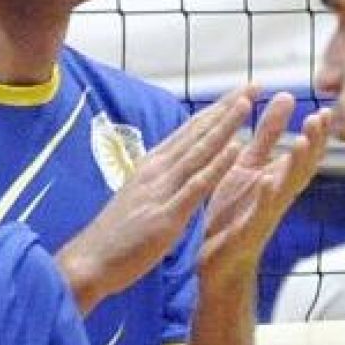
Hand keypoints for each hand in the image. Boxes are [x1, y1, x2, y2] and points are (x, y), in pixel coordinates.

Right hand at [58, 87, 254, 306]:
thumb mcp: (137, 196)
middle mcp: (157, 170)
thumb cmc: (115, 234)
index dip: (215, 110)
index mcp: (152, 166)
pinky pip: (197, 186)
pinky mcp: (167, 215)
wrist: (90, 261)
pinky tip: (235, 149)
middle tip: (254, 84)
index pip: (189, 131)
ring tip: (248, 104)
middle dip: (227, 108)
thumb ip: (157, 179)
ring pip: (200, 152)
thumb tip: (172, 164)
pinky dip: (217, 166)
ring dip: (225, 126)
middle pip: (198, 133)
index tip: (239, 92)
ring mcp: (162, 191)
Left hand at [195, 98, 332, 295]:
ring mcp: (264, 215)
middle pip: (302, 168)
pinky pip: (259, 213)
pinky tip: (266, 179)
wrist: (215, 264)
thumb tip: (286, 97)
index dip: (316, 134)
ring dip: (297, 165)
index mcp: (274, 178)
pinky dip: (264, 196)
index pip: (302, 153)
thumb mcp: (247, 166)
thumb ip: (266, 135)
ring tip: (302, 141)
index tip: (327, 110)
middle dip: (314, 143)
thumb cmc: (231, 213)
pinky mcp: (247, 232)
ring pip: (287, 187)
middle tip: (321, 118)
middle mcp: (275, 196)